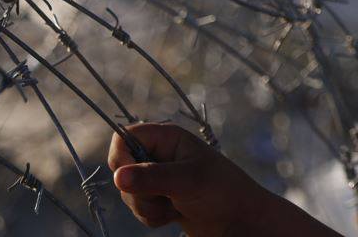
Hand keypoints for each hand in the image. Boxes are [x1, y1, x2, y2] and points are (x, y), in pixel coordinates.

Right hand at [107, 122, 272, 234]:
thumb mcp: (187, 180)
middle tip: (163, 197)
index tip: (126, 178)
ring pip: (128, 192)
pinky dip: (152, 217)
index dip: (120, 156)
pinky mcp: (160, 198)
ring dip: (146, 207)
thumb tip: (118, 177)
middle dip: (137, 191)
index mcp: (167, 137)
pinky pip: (138, 209)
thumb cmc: (221, 191)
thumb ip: (152, 178)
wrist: (238, 221)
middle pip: (122, 169)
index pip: (124, 136)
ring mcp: (159, 177)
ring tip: (174, 207)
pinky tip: (174, 215)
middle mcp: (160, 154)